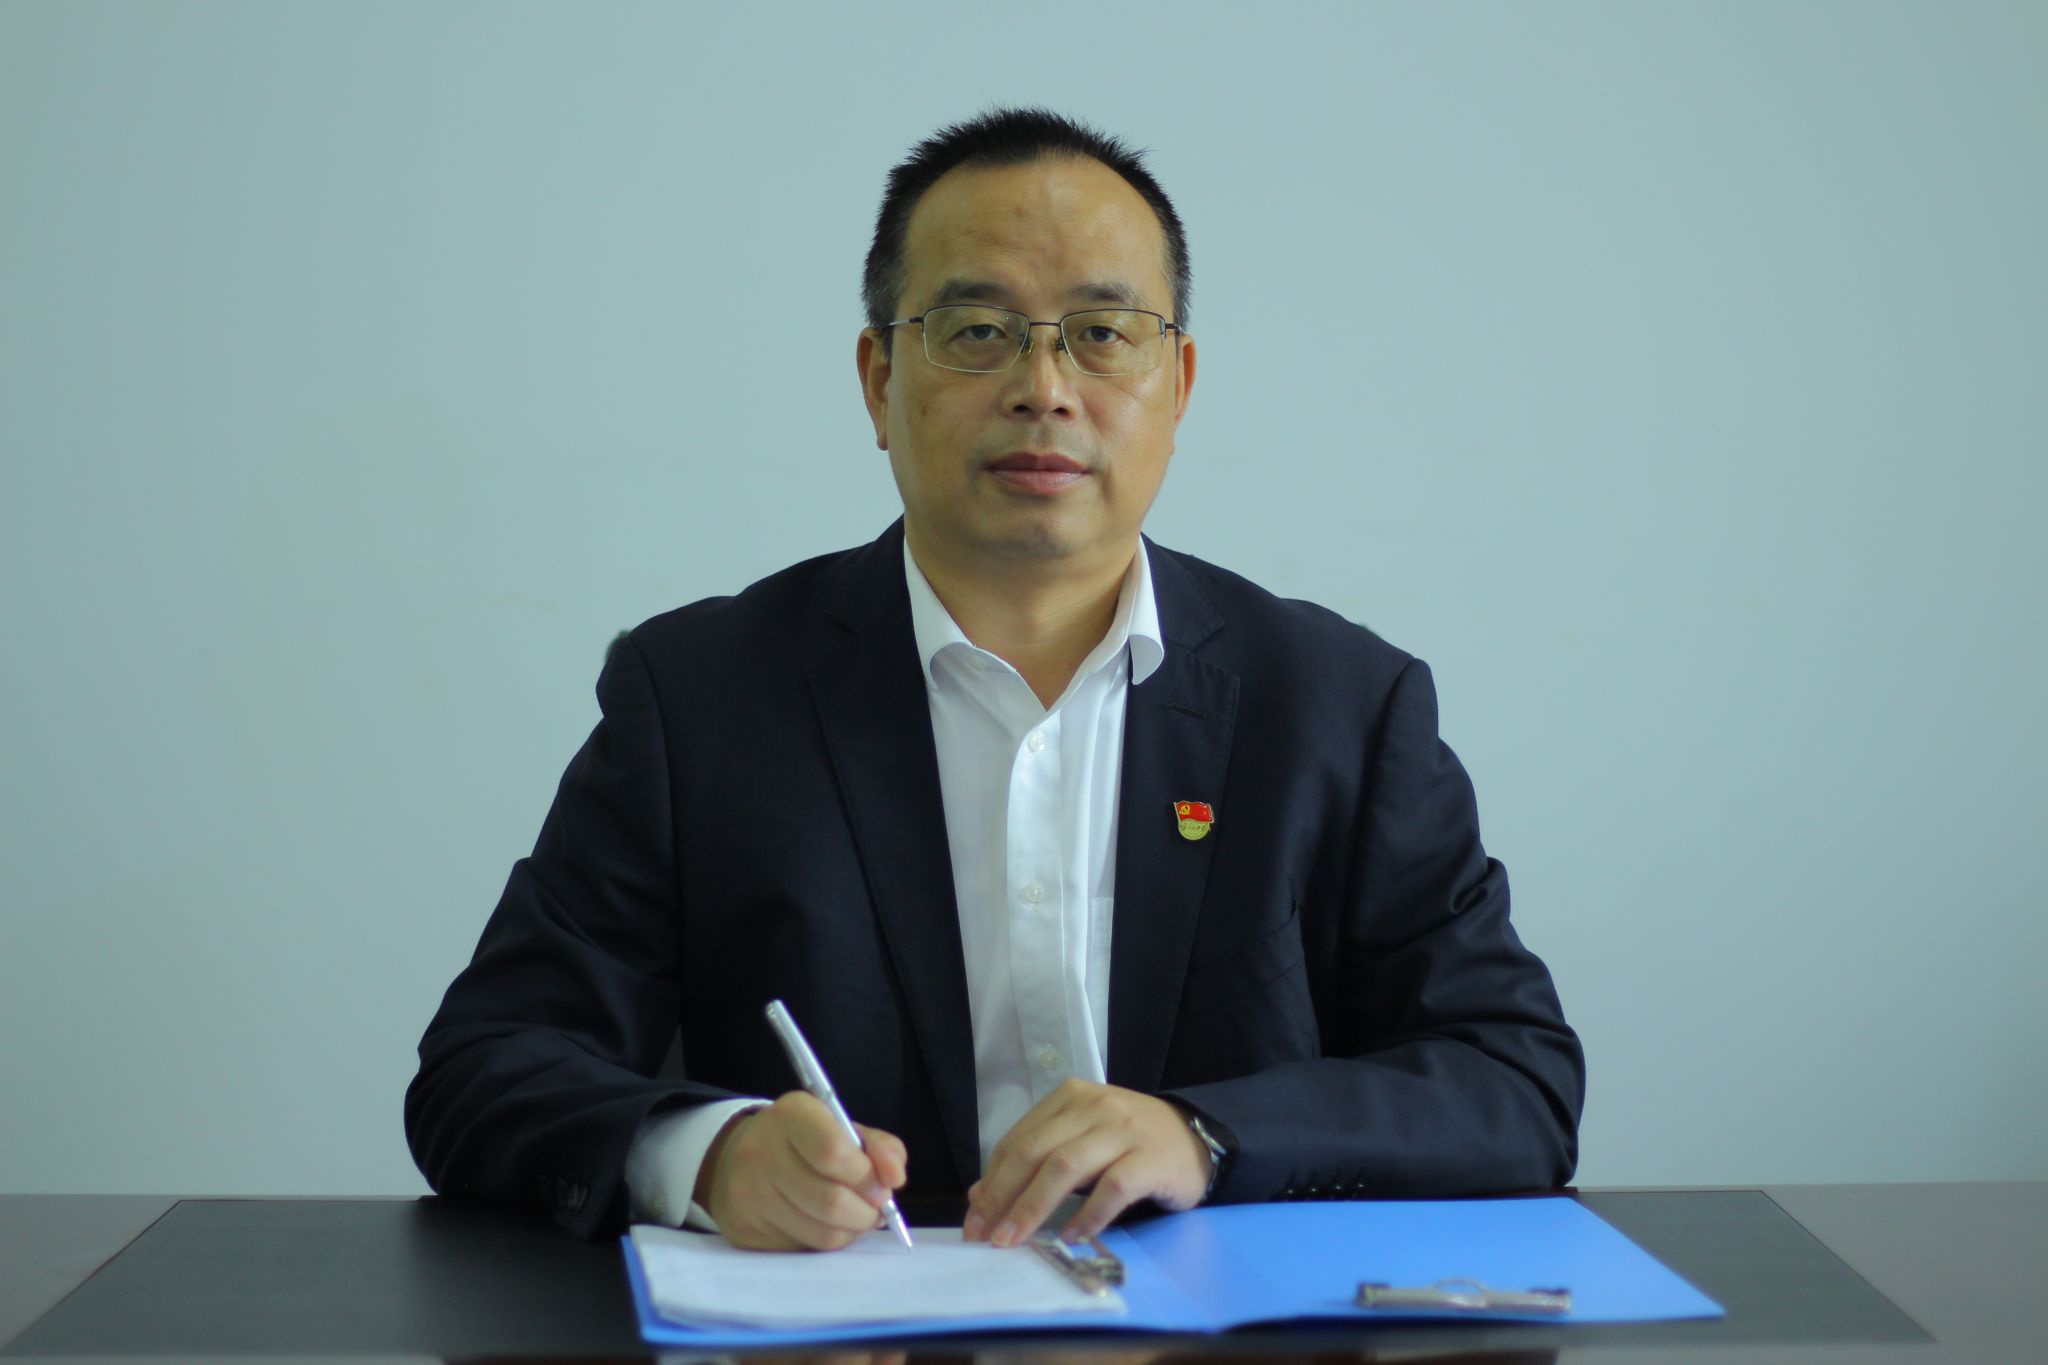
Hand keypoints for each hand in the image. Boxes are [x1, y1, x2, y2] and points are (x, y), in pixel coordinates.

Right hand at [695, 1091, 907, 1250]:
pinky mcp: (746, 1231)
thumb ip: (880, 1147)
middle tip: (875, 1208)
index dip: (867, 1178)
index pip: (834, 1154)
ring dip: (852, 1230)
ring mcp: (749, 1195)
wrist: (736, 1158)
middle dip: (867, 1212)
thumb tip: (895, 1179)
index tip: (884, 1188)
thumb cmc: (803, 1141)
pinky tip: (826, 1224)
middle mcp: (762, 1152)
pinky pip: (804, 1248)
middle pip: (831, 1201)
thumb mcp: (841, 1127)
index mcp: (792, 1115)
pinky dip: (828, 1241)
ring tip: (855, 1216)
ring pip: (822, 1233)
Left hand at [963, 1078, 1212, 1246]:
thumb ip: (1036, 1162)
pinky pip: (1113, 1187)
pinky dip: (1087, 1214)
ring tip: (1016, 1240)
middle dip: (1003, 1196)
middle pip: (1035, 1151)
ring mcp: (1124, 1129)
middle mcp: (1094, 1105)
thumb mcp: (1080, 1142)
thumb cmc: (1130, 1144)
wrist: (1196, 1139)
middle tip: (987, 1235)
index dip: (991, 1182)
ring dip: (1034, 1207)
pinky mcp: (1151, 1157)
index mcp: (1069, 1097)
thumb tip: (981, 1195)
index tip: (974, 1220)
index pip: (1018, 1141)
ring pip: (1066, 1166)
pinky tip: (1071, 1236)